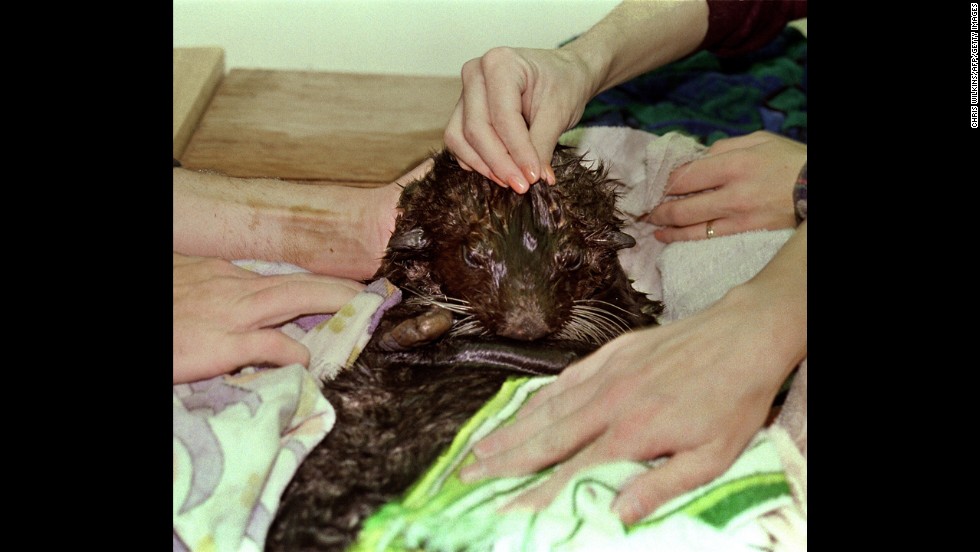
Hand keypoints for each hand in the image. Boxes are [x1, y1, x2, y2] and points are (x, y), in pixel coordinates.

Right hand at [173, 253, 364, 383]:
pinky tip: (307, 362)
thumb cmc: (161, 311)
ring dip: (332, 303)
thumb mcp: (183, 289)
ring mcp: (228, 314)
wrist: (140, 319)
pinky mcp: (221, 343)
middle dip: (338, 287)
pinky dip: (292, 351)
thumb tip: (233, 308)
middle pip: (297, 282)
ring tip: (361, 312)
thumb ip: (211, 293)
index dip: (315, 285)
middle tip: (371, 295)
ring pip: (293, 299)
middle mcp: (231, 288)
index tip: (343, 291)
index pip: (279, 278)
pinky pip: (268, 344)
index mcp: (221, 275)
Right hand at [443, 47, 595, 192]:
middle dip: (499, 163)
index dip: (517, 151)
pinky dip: (475, 161)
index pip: (503, 117)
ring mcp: (464, 92)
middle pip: (476, 129)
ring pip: (460, 138)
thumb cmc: (563, 84)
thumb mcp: (559, 113)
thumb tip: (532, 178)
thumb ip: (542, 145)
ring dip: (483, 165)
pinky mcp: (462, 111)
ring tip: (511, 182)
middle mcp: (475, 73)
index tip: (533, 177)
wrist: (562, 74)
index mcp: (500, 63)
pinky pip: (458, 142)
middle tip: (522, 186)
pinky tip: (498, 173)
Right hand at [458, 263, 804, 523]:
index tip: (504, 511)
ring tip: (480, 448)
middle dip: (503, 461)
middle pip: (545, 438)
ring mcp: (606, 373)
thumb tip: (615, 513)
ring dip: (511, 430)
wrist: (743, 335)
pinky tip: (522, 407)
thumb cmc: (732, 400)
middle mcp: (609, 402)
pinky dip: (538, 396)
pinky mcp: (611, 352)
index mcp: (631, 433)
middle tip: (467, 475)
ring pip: (547, 407)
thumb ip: (661, 486)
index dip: (535, 494)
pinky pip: (565, 378)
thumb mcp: (712, 456)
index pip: (571, 472)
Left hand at [646, 131, 805, 242]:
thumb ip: (723, 147)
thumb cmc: (788, 160)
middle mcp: (732, 192)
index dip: (663, 181)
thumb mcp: (758, 140)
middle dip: (657, 207)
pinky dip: (682, 238)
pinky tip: (668, 237)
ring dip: (665, 226)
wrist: (817, 189)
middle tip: (644, 208)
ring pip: (689, 225)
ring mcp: (738, 216)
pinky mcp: (745, 232)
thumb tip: (696, 158)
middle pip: (681, 204)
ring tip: (652, 224)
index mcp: (734, 163)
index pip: (685, 175)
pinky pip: (705, 238)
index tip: (653, 184)